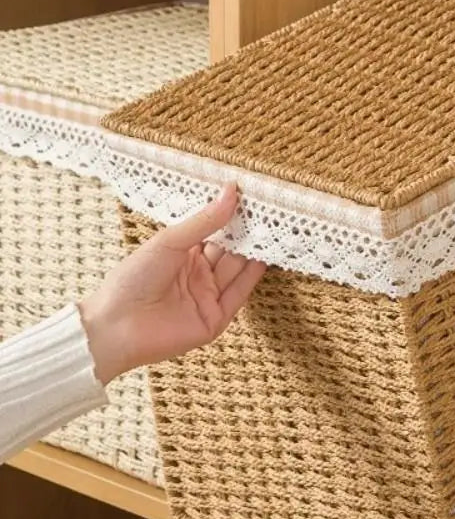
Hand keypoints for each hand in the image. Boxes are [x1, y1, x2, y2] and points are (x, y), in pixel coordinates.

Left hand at [79, 184, 265, 384]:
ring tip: (273, 231)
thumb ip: (204, 221)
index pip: (212, 233)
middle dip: (246, 234)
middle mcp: (196, 276)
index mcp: (180, 256)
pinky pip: (238, 295)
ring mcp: (206, 298)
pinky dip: (251, 278)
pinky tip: (264, 258)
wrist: (117, 327)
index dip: (229, 217)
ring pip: (236, 271)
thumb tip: (230, 192)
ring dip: (253, 253)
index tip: (249, 198)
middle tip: (267, 213)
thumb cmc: (131, 280)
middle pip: (228, 252)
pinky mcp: (215, 320)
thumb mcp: (169, 242)